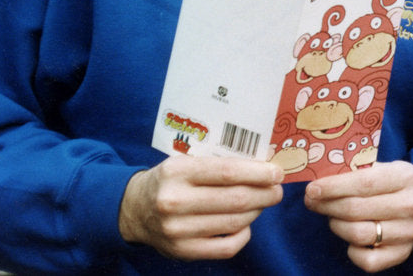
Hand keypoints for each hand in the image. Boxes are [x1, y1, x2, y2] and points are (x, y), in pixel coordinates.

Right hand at [118, 156, 283, 260]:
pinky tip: (246, 224)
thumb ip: (220, 162)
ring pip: (234, 223)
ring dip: (256, 212)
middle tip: (277, 190)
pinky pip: (226, 248)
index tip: (278, 172)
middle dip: (265, 194)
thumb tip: (264, 165)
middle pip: (236, 199)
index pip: (228, 172)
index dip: (259, 173)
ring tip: (263, 202)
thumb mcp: (187, 161)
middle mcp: (175, 201)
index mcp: (178, 172)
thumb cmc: (171, 180)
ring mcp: (177, 230)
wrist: (135, 209)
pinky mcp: (182, 252)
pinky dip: (244, 235)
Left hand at [304, 160, 412, 272]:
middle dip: (327, 206)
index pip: (363, 183)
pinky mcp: (402, 254)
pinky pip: (367, 260)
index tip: (311, 190)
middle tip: (312, 202)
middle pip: (356, 210)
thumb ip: (356, 171)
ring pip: (358, 235)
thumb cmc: (391, 184)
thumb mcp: (382, 168)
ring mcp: (408, 232)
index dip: (333, 187)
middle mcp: (411, 205)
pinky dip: (352, 251)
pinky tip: (350, 238)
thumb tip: (319, 180)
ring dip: (337, 226)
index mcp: (405, 177)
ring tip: (332, 217)